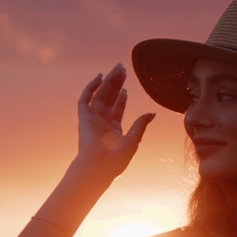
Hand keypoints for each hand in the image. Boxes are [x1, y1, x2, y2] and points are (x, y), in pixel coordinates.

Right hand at [75, 63, 154, 179]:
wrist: (100, 167)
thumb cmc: (116, 160)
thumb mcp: (133, 140)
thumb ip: (140, 125)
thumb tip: (152, 113)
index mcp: (113, 130)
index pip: (117, 109)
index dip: (121, 98)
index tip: (126, 87)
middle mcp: (102, 123)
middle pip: (109, 98)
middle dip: (116, 84)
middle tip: (123, 70)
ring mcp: (92, 119)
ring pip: (100, 95)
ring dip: (108, 82)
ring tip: (117, 69)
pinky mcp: (84, 117)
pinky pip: (85, 99)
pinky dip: (91, 87)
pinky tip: (99, 77)